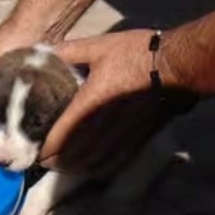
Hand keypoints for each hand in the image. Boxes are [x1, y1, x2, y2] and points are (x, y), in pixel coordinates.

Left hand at [38, 29, 195, 171]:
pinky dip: (101, 168)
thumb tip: (44, 52)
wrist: (179, 65)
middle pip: (75, 154)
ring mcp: (124, 136)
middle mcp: (104, 126)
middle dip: (58, 161)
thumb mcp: (99, 46)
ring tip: (65, 167)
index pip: (62, 135)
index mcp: (90, 104)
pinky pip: (116, 162)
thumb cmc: (138, 54)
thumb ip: (69, 52)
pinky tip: (95, 168)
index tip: (36, 152)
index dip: (46, 148)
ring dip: (77, 167)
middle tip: (45, 162)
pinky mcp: (140, 140)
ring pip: (95, 162)